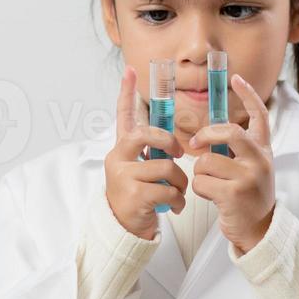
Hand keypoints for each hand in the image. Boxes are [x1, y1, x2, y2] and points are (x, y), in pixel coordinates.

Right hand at [103, 66, 186, 239]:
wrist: (125, 229)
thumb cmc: (139, 196)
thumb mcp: (142, 170)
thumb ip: (151, 153)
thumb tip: (173, 141)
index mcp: (122, 149)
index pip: (123, 116)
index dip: (126, 93)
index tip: (130, 70)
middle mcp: (117, 158)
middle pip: (146, 135)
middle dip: (169, 142)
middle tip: (180, 154)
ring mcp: (123, 177)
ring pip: (166, 167)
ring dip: (180, 182)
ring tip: (178, 193)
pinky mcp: (134, 195)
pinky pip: (168, 190)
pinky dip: (178, 200)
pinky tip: (174, 206)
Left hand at [186, 74, 274, 254]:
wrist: (260, 230)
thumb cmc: (249, 197)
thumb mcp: (252, 168)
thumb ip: (237, 151)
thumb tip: (208, 135)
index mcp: (263, 150)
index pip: (260, 115)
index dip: (249, 94)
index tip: (237, 78)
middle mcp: (259, 160)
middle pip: (229, 132)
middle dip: (206, 135)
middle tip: (195, 144)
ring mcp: (248, 176)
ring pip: (207, 161)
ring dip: (200, 173)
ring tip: (211, 185)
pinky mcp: (234, 193)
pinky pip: (202, 181)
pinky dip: (199, 189)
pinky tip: (211, 197)